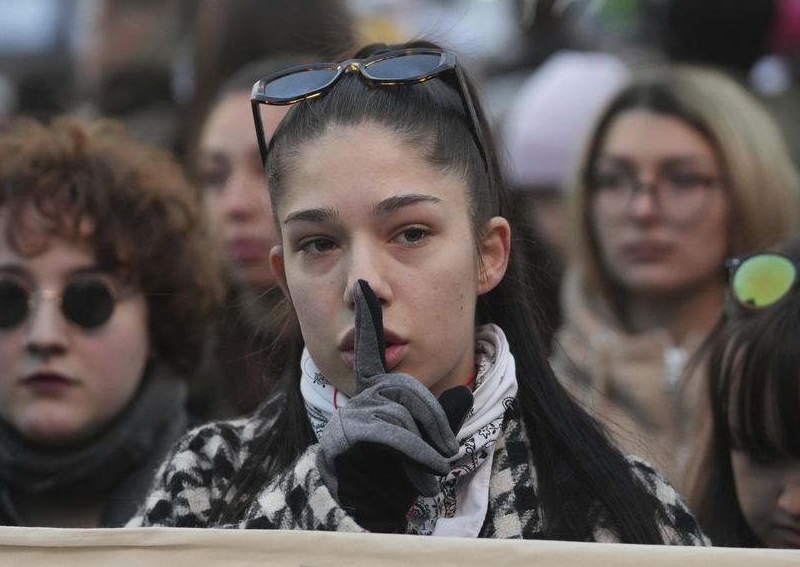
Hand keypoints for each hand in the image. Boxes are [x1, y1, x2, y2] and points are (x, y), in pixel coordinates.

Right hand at [316, 280, 472, 531]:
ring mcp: (344, 425)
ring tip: (432, 472)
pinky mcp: (336, 450)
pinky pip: (384, 439)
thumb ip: (444, 415)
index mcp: (377, 392)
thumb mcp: (433, 438)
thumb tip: (462, 392)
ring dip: (423, 450)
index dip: (369, 318)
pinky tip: (416, 481)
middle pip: (399, 391)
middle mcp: (357, 402)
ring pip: (394, 418)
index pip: (371, 349)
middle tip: (444, 454)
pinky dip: (411, 458)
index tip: (366, 288)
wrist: (387, 511)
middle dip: (429, 423)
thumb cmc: (411, 470)